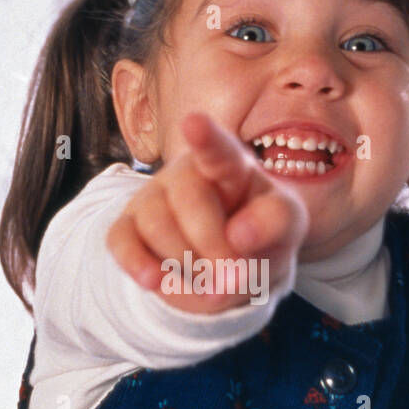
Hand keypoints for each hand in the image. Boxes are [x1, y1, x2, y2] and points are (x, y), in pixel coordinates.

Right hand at [106, 111, 309, 313]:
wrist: (229, 265)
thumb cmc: (260, 232)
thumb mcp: (287, 224)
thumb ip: (275, 222)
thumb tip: (239, 236)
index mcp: (228, 163)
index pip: (217, 148)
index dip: (205, 137)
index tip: (194, 124)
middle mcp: (183, 174)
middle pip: (189, 200)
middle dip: (214, 245)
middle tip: (236, 278)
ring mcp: (151, 199)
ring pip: (155, 224)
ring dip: (186, 264)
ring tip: (212, 285)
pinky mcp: (127, 228)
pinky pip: (120, 241)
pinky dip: (138, 264)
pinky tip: (155, 281)